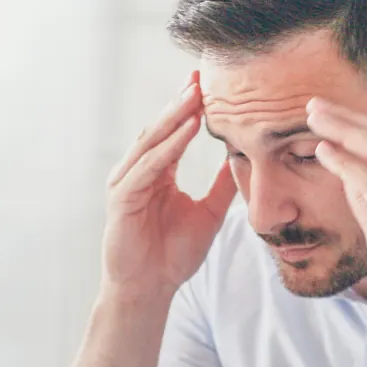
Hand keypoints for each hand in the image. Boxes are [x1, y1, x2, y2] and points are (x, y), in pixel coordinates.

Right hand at [102, 72, 237, 303]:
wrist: (150, 290)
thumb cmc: (173, 256)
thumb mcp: (209, 213)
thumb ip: (222, 185)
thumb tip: (244, 159)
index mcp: (157, 173)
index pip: (174, 132)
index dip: (191, 108)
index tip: (211, 84)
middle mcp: (139, 172)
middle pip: (161, 128)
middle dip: (182, 103)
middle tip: (201, 76)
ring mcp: (127, 182)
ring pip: (152, 141)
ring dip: (174, 117)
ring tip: (195, 95)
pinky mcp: (122, 198)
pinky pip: (148, 166)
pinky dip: (167, 147)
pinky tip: (186, 130)